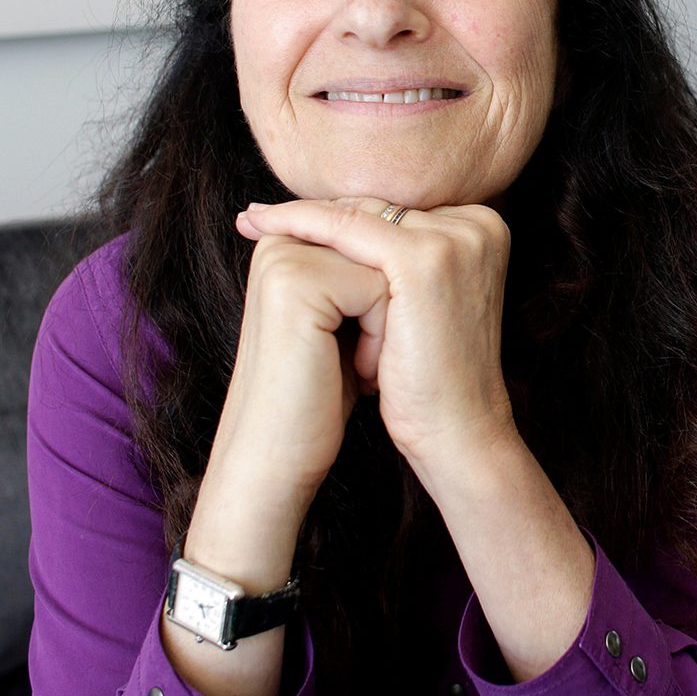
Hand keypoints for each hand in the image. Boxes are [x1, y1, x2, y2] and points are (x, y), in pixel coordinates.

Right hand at [211, 231, 388, 502]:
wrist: (280, 457)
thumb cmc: (321, 396)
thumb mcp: (345, 321)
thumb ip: (360, 270)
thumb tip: (416, 238)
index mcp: (288, 243)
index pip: (376, 240)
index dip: (387, 300)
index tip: (355, 345)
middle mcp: (282, 241)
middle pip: (384, 249)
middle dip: (388, 309)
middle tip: (356, 360)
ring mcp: (285, 257)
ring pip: (388, 266)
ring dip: (389, 324)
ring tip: (357, 365)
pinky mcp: (296, 282)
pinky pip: (379, 290)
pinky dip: (381, 338)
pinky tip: (357, 371)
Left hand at [235, 197, 515, 474]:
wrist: (457, 433)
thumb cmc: (430, 377)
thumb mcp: (419, 303)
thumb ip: (397, 259)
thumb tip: (339, 224)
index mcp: (483, 228)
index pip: (393, 210)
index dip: (338, 215)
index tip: (285, 215)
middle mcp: (478, 224)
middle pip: (377, 208)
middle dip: (317, 215)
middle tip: (256, 214)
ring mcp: (455, 238)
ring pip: (359, 214)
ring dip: (301, 220)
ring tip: (252, 222)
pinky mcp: (425, 259)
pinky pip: (347, 229)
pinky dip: (300, 225)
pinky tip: (263, 227)